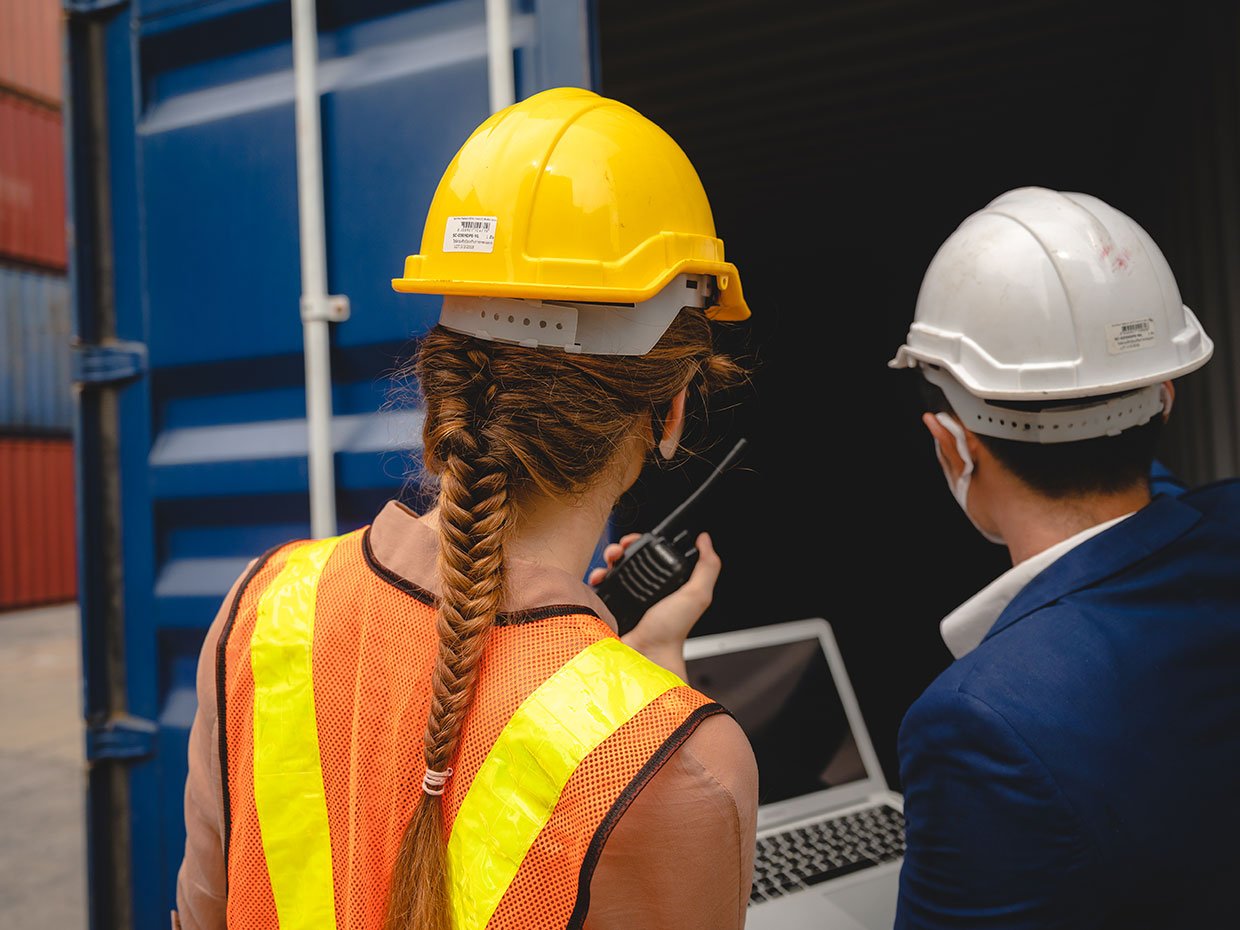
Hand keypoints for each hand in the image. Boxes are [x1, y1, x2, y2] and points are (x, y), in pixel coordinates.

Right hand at [589, 532, 722, 677]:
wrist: (646, 656)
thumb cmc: (672, 632)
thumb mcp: (697, 595)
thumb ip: (707, 567)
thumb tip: (706, 541)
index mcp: (665, 586)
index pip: (652, 555)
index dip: (643, 543)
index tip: (636, 540)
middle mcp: (644, 591)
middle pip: (628, 559)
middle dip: (621, 549)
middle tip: (619, 550)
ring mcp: (625, 599)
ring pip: (611, 570)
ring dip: (607, 560)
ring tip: (609, 562)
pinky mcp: (608, 608)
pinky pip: (598, 588)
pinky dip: (596, 578)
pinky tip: (599, 578)